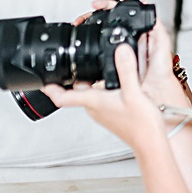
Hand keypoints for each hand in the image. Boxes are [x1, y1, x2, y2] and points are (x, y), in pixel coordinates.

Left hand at [44, 19, 186, 149]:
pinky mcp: (112, 113)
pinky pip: (101, 98)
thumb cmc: (141, 125)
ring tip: (98, 67)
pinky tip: (116, 83)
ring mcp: (103, 112)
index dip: (50, 88)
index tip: (41, 81)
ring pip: (90, 93)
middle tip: (74, 61)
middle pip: (76, 90)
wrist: (151, 142)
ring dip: (91, 81)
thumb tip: (119, 50)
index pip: (63, 97)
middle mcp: (95, 108)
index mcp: (94, 102)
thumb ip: (126, 69)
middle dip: (74, 76)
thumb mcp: (134, 92)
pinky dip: (103, 88)